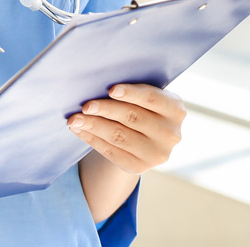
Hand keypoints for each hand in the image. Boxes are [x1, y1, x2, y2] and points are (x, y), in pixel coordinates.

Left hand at [68, 83, 185, 173]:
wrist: (146, 137)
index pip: (152, 98)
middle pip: (132, 118)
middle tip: (85, 106)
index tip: (110, 89)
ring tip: (74, 119)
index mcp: (175, 109)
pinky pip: (111, 152)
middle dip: (105, 110)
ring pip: (119, 136)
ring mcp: (156, 154)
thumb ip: (133, 89)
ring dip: (94, 126)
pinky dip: (92, 139)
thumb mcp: (147, 96)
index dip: (131, 93)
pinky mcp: (139, 167)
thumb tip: (99, 82)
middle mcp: (170, 134)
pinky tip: (79, 130)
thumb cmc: (142, 105)